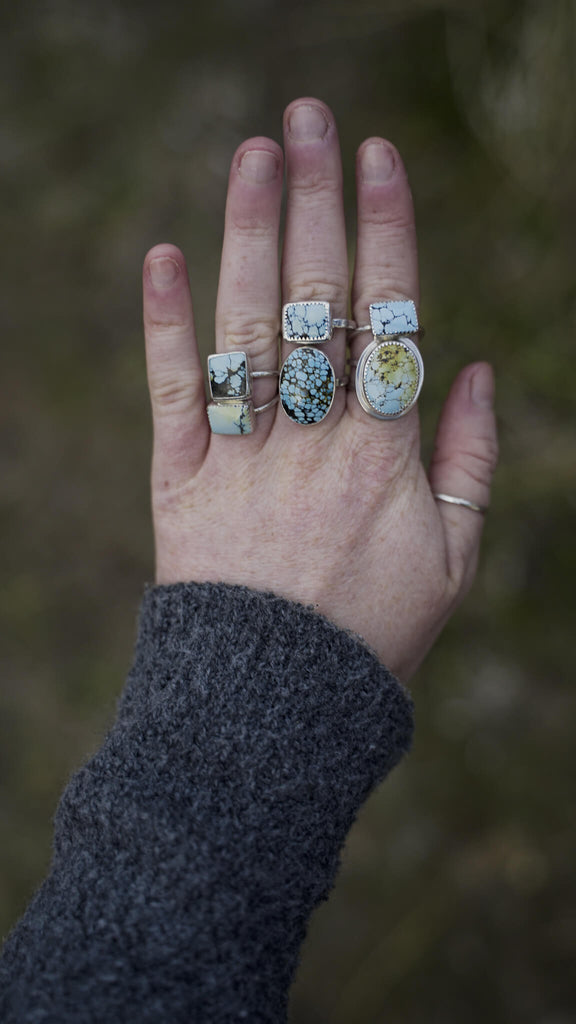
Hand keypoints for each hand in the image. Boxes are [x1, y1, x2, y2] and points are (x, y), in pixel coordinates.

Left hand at [142, 98, 497, 679]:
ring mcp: (242, 459)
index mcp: (384, 456)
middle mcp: (312, 443)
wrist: (274, 708)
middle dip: (314, 204)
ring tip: (253, 154)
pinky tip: (164, 256)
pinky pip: (174, 395)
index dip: (385, 232)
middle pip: (314, 303)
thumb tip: (470, 368)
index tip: (378, 157)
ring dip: (248, 237)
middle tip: (309, 117)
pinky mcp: (180, 484)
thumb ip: (469, 461)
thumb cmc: (373, 631)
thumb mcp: (454, 559)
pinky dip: (165, 326)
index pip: (387, 319)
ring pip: (247, 331)